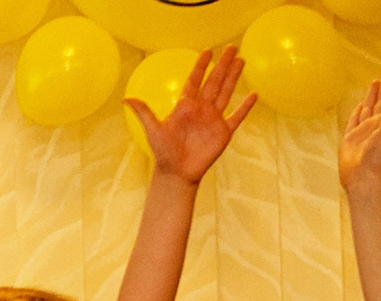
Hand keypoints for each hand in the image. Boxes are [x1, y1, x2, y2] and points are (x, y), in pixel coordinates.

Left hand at [135, 45, 253, 185]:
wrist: (177, 173)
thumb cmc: (164, 152)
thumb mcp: (153, 130)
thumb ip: (144, 113)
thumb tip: (126, 98)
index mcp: (185, 106)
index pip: (194, 81)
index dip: (201, 66)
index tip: (208, 51)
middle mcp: (201, 109)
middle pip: (214, 82)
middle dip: (223, 64)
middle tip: (232, 47)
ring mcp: (213, 119)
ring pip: (226, 93)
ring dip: (233, 77)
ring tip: (241, 60)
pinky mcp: (224, 132)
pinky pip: (237, 116)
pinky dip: (245, 107)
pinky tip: (253, 94)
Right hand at [340, 71, 380, 192]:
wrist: (362, 178)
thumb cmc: (378, 158)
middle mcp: (376, 126)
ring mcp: (363, 132)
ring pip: (367, 109)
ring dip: (371, 96)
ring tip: (374, 82)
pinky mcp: (350, 139)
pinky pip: (354, 121)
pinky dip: (357, 112)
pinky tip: (360, 105)